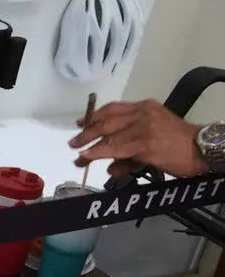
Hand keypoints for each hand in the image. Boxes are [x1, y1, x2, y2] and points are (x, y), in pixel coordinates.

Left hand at [69, 99, 207, 178]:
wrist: (202, 149)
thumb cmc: (179, 145)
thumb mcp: (153, 141)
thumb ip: (128, 154)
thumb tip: (109, 169)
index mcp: (144, 107)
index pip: (113, 109)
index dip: (94, 116)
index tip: (80, 123)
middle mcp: (142, 113)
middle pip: (106, 121)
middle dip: (87, 132)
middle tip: (74, 142)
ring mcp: (143, 128)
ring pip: (108, 135)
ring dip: (90, 147)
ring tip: (79, 158)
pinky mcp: (144, 144)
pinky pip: (115, 149)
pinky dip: (98, 153)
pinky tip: (87, 157)